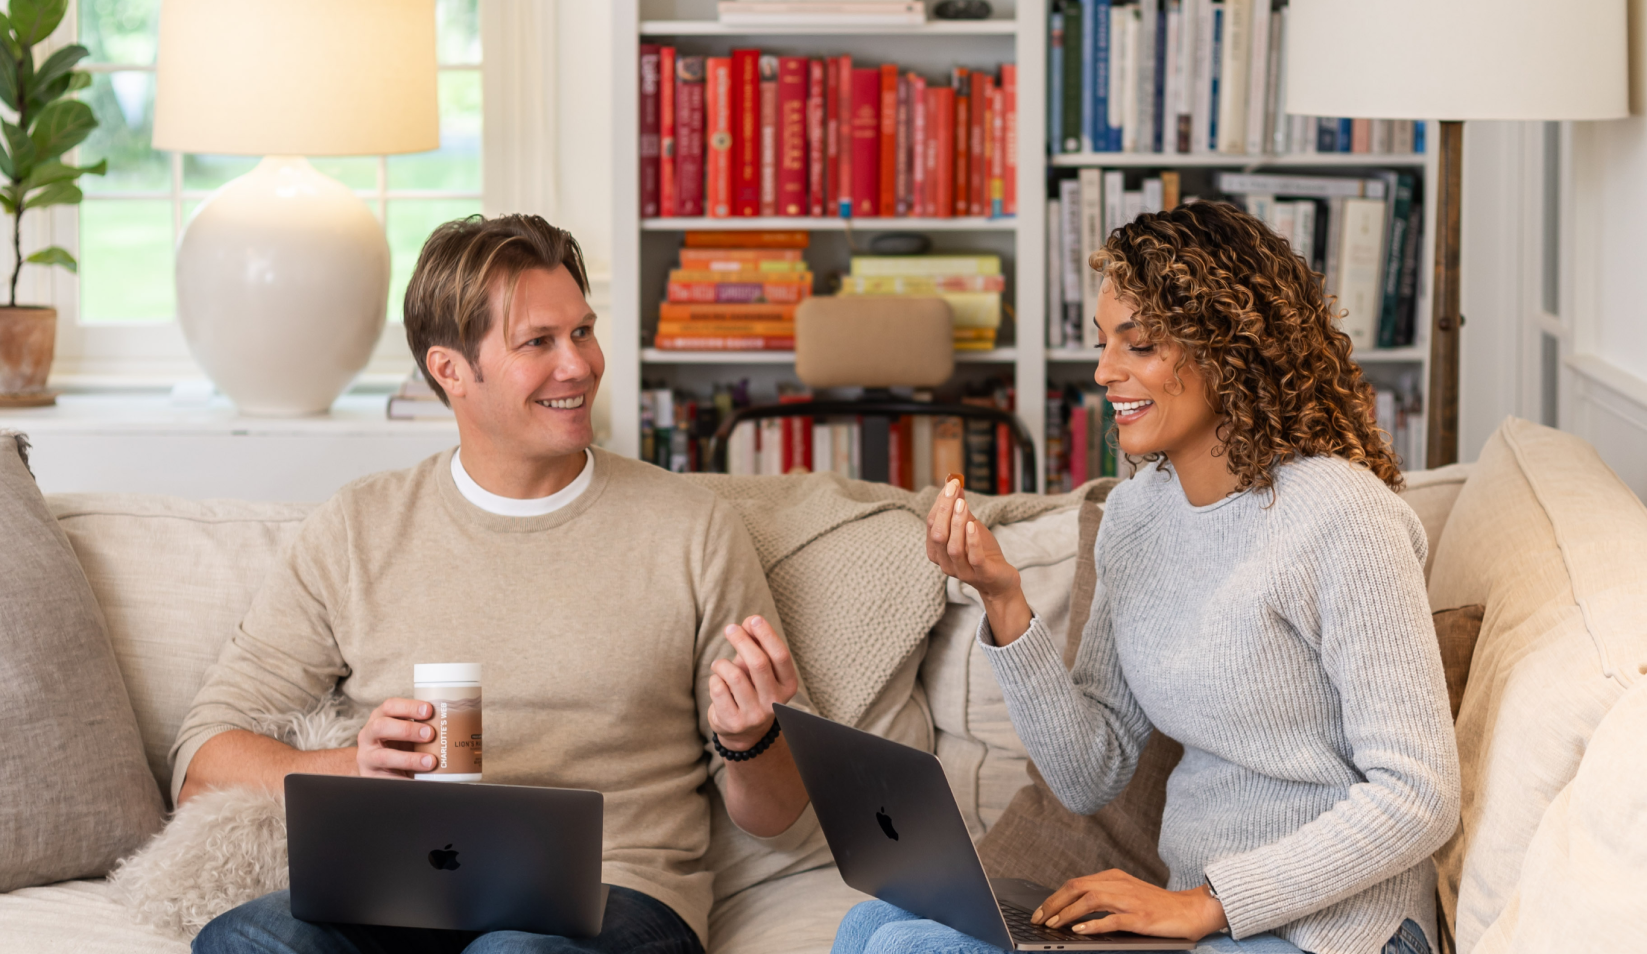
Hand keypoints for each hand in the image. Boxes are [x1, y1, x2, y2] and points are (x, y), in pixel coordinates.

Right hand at [357, 698, 437, 777]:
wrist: (381, 770)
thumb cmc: (400, 745)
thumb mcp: (407, 732)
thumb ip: (422, 725)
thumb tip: (455, 722)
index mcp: (379, 718)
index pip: (390, 706)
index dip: (409, 707)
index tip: (429, 710)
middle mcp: (369, 735)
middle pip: (382, 726)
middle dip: (407, 729)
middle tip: (430, 734)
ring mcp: (367, 757)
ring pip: (384, 756)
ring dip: (409, 758)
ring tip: (430, 762)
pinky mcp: (370, 777)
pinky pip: (387, 780)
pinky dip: (405, 780)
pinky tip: (419, 782)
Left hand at [707, 615, 799, 750]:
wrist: (744, 732)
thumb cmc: (752, 690)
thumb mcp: (759, 669)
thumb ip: (757, 645)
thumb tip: (750, 621)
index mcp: (787, 686)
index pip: (780, 656)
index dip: (767, 635)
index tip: (753, 619)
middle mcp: (774, 702)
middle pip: (758, 663)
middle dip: (742, 641)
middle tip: (730, 628)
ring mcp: (754, 715)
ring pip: (735, 676)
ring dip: (722, 664)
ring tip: (719, 664)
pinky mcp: (733, 722)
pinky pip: (718, 689)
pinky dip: (715, 679)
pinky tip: (717, 682)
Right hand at [926, 478, 1032, 643]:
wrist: (1000, 581)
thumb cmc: (983, 553)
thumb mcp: (971, 529)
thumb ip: (961, 510)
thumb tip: (955, 484)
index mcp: (938, 551)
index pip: (932, 524)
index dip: (940, 503)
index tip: (951, 484)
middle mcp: (945, 563)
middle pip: (938, 534)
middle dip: (944, 509)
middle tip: (953, 489)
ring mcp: (962, 571)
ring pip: (953, 547)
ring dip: (956, 523)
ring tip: (962, 503)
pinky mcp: (981, 574)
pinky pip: (973, 558)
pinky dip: (972, 540)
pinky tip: (973, 524)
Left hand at [1031, 869, 1227, 941]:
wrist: (1191, 910)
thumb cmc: (1158, 906)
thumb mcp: (1128, 895)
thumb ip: (1105, 897)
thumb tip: (1074, 911)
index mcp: (1114, 878)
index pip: (1076, 883)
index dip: (1054, 897)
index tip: (1039, 912)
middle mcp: (1119, 885)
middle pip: (1077, 888)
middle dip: (1053, 904)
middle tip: (1038, 919)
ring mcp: (1130, 900)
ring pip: (1090, 900)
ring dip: (1067, 913)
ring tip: (1053, 924)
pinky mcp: (1141, 917)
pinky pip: (1112, 919)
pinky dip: (1093, 924)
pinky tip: (1079, 930)